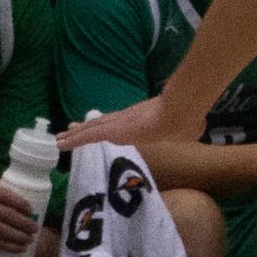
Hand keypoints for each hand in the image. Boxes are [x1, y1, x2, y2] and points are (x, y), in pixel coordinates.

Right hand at [0, 180, 39, 252]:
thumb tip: (35, 193)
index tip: (31, 211)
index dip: (19, 203)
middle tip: (35, 228)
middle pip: (4, 214)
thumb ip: (7, 189)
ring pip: (0, 230)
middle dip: (22, 223)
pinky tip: (20, 248)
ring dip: (18, 237)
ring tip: (30, 239)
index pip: (4, 195)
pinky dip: (9, 247)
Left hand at [57, 96, 201, 151]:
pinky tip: (61, 144)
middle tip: (68, 130)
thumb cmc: (187, 118)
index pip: (117, 122)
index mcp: (139, 119)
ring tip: (58, 139)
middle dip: (83, 128)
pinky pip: (88, 137)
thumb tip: (198, 127)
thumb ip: (188, 128)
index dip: (104, 125)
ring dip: (73, 135)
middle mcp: (124, 119)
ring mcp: (118, 124)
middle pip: (99, 124)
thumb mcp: (188, 126)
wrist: (181, 112)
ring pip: (89, 130)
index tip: (95, 126)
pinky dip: (74, 140)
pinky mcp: (114, 130)